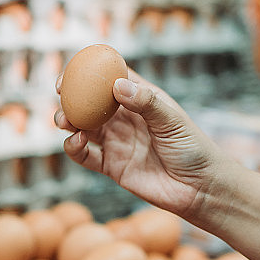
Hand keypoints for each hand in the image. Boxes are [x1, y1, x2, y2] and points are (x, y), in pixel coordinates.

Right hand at [54, 71, 234, 224]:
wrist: (198, 189)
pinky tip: (76, 141)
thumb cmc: (193, 149)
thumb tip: (117, 86)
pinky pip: (86, 156)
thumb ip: (146, 103)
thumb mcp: (173, 121)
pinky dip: (75, 148)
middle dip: (72, 97)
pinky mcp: (111, 167)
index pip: (112, 77)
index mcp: (141, 99)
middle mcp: (125, 118)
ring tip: (65, 121)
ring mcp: (116, 142)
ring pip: (83, 127)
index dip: (91, 71)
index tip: (75, 69)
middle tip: (61, 94)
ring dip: (69, 122)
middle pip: (90, 102)